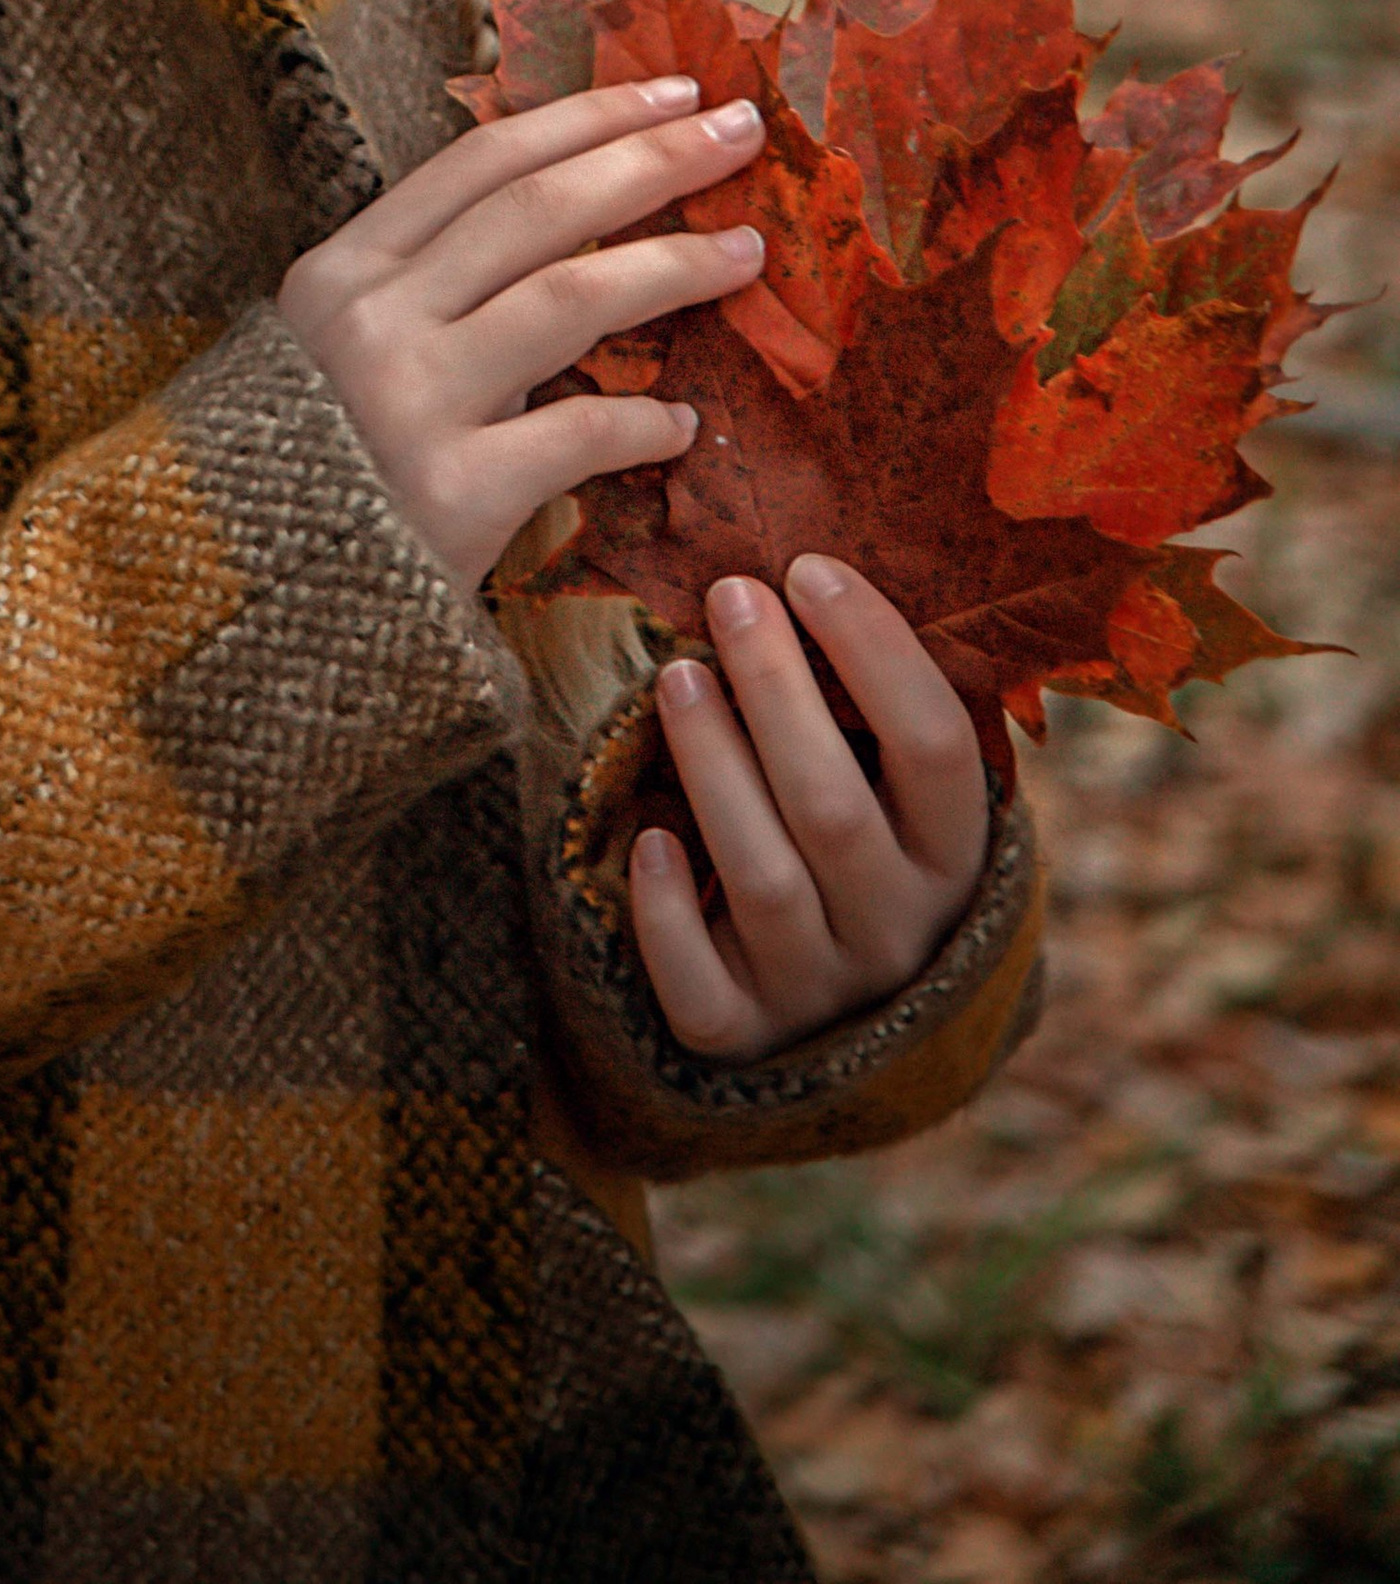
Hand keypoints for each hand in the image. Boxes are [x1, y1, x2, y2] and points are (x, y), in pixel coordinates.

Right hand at [275, 75, 764, 598]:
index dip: (585, 116)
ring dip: (676, 267)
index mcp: (342, 269)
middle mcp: (371, 317)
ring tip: (749, 255)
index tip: (672, 91)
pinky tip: (684, 425)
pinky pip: (580, 432)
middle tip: (742, 132)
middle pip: (539, 208)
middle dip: (653, 159)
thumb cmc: (303, 475)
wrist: (235, 609)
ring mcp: (408, 402)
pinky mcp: (450, 494)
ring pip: (572, 297)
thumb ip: (424, 292)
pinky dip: (644, 423)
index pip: (481, 160)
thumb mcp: (335, 354)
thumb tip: (565, 221)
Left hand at [630, 557, 988, 1055]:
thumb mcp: (897, 793)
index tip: (809, 568)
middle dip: (777, 691)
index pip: (937, 746)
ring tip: (676, 677)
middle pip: (835, 806)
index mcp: (955, 856)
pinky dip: (670, 915)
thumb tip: (814, 566)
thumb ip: (876, 712)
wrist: (838, 1022)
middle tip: (729, 595)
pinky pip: (702, 985)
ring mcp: (820, 989)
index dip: (876, 651)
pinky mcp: (742, 1035)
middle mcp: (898, 929)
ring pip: (766, 880)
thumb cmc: (861, 850)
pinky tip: (645, 841)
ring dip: (716, 770)